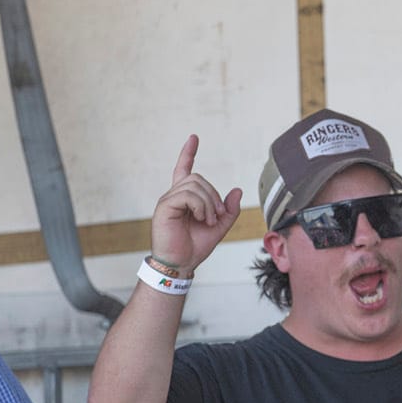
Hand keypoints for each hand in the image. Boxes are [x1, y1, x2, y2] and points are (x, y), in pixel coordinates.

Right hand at [149, 134, 242, 271]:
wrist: (182, 264)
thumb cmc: (196, 246)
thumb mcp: (220, 227)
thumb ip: (229, 209)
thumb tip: (237, 190)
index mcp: (185, 198)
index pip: (184, 169)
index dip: (188, 153)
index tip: (194, 137)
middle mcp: (174, 195)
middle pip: (198, 178)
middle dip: (214, 196)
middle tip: (217, 216)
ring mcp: (168, 200)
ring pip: (194, 185)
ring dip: (208, 203)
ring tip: (208, 220)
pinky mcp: (164, 207)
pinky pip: (187, 195)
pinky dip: (200, 206)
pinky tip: (200, 219)